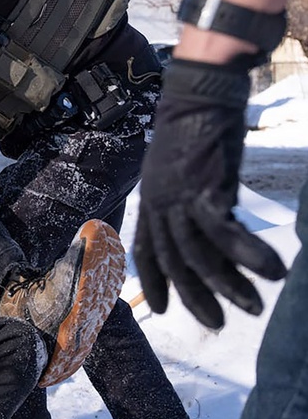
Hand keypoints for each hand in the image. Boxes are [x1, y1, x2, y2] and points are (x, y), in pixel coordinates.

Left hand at [134, 59, 286, 328]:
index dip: (155, 281)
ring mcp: (178, 200)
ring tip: (253, 306)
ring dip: (228, 285)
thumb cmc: (198, 130)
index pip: (148, 252)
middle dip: (196, 297)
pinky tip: (270, 271)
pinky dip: (248, 255)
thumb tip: (222, 239)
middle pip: (174, 263)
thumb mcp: (191, 175)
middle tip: (218, 323)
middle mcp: (158, 205)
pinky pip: (224, 234)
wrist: (200, 94)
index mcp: (150, 202)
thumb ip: (200, 207)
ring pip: (199, 256)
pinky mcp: (203, 191)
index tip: (164, 308)